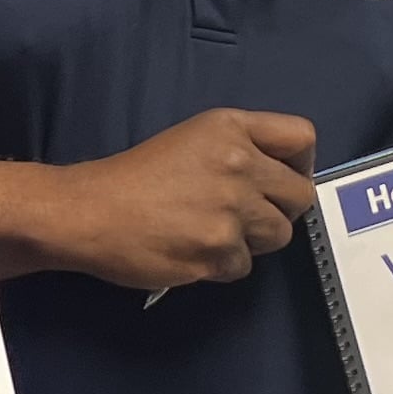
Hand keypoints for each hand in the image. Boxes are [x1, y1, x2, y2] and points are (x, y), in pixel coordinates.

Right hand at [0, 112, 320, 289]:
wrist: (90, 211)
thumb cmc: (135, 176)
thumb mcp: (193, 138)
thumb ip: (241, 148)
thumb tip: (282, 179)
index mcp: (231, 128)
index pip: (302, 137)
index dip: (299, 164)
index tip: (281, 179)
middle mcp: (238, 163)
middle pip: (300, 196)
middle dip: (279, 210)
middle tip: (248, 216)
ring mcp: (230, 209)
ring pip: (278, 235)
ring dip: (252, 240)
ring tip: (214, 233)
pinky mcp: (218, 249)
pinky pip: (244, 265)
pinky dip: (223, 265)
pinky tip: (194, 251)